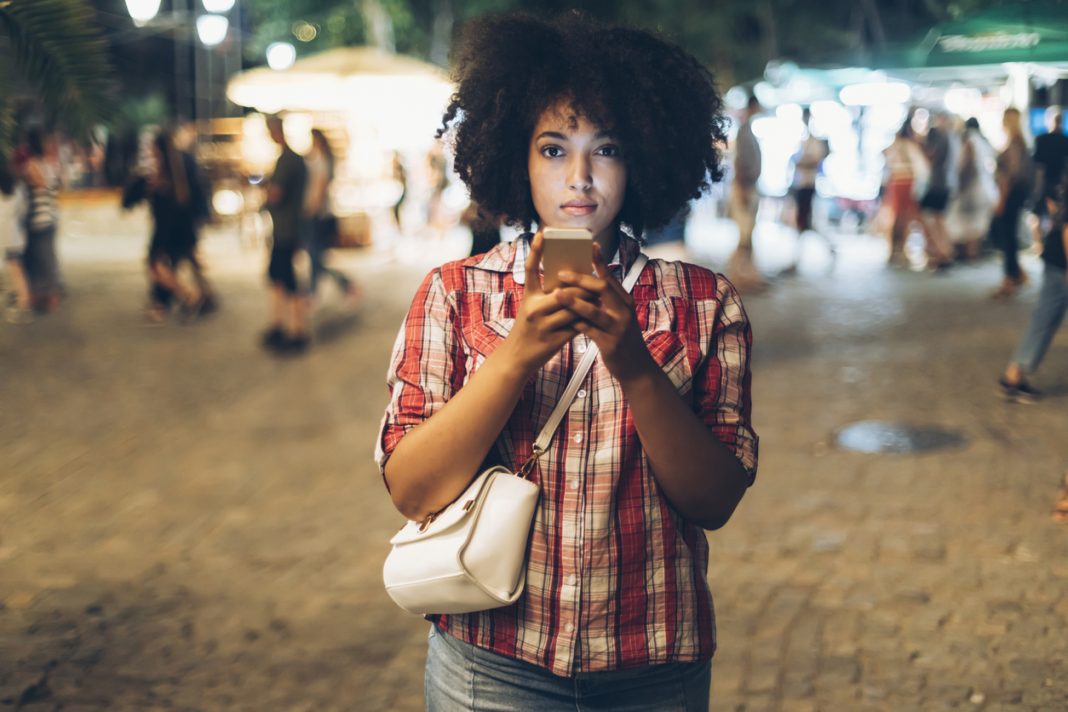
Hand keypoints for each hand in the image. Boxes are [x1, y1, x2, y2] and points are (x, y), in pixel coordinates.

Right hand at [500, 232, 596, 376]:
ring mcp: (543, 325)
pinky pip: (575, 327)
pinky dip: (586, 320)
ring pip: (573, 308)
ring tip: (600, 298)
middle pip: (564, 290)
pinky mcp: (553, 340)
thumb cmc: (527, 329)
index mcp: (528, 297)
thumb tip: (570, 281)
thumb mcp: (530, 308)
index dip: (535, 251)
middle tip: (597, 279)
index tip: (543, 234)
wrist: (516, 357)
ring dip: (589, 303)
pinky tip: (595, 317)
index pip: (531, 269)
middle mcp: (533, 309)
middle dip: (583, 285)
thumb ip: (546, 295)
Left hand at [554, 244, 654, 382]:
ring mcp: (618, 328)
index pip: (610, 277)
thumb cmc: (622, 339)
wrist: (636, 367)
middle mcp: (623, 311)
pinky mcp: (610, 344)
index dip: (600, 261)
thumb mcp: (619, 316)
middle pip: (602, 289)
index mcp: (625, 301)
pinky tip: (563, 319)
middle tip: (562, 273)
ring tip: (556, 294)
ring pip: (594, 311)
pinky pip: (589, 331)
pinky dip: (575, 323)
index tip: (590, 246)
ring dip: (574, 301)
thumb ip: (606, 301)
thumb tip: (586, 284)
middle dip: (581, 279)